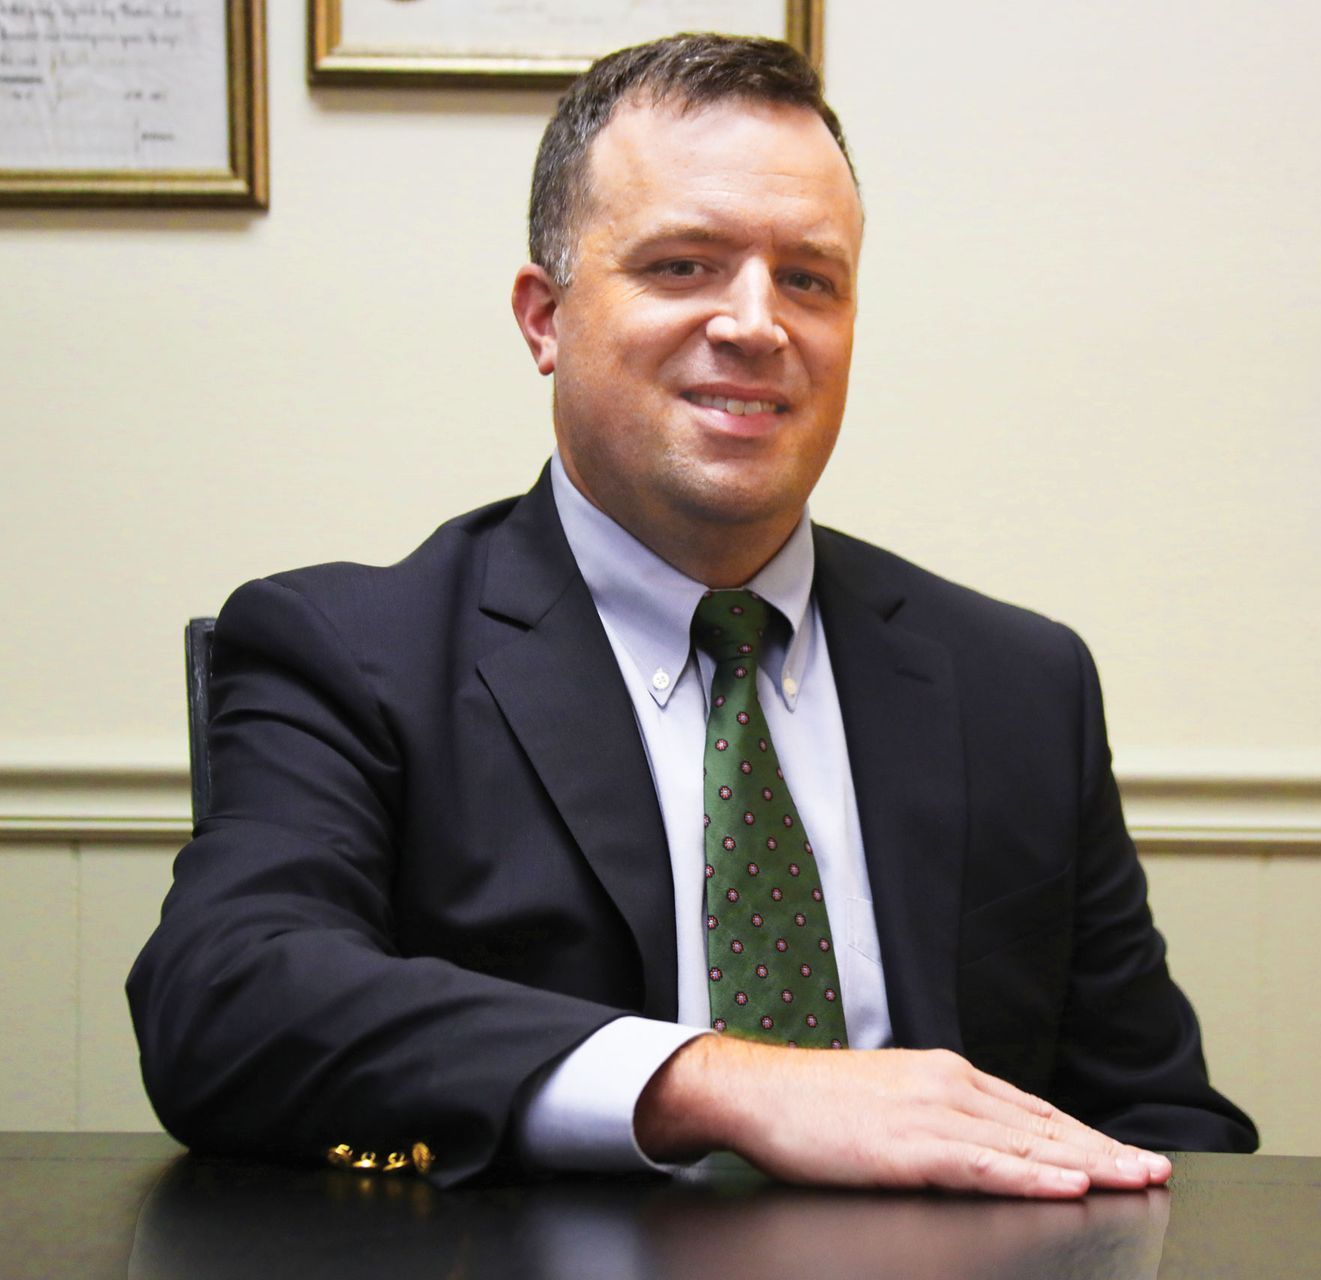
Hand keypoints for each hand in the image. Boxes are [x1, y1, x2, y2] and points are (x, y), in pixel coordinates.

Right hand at [634, 1036, 1171, 1196]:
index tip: (1124, 1152)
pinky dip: (1032, 1176)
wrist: (761, 1091)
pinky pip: (985, 1165)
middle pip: (1041, 1125)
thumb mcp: (888, 1099)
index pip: (1030, 1110)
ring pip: (1026, 1145)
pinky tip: (1068, 1185)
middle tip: (1155, 1169)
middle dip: (1103, 1150)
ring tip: (1135, 1178)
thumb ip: (937, 1115)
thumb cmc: (816, 1103)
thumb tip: (978, 1141)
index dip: (1084, 1134)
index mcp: (943, 1074)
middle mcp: (948, 1085)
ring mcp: (931, 1114)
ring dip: (1088, 1164)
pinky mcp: (911, 1147)